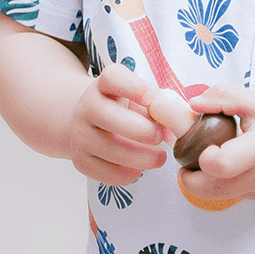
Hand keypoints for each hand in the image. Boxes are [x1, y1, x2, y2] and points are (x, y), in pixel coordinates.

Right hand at [65, 68, 169, 184]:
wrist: (84, 123)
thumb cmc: (121, 109)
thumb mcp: (135, 98)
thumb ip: (155, 104)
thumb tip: (174, 117)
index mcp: (103, 86)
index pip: (113, 78)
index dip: (135, 88)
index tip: (154, 100)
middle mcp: (86, 107)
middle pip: (107, 116)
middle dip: (140, 130)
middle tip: (160, 137)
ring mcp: (80, 134)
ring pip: (108, 149)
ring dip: (140, 157)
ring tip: (160, 158)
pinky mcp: (80, 160)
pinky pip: (103, 172)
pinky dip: (125, 174)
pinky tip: (138, 170)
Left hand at [176, 85, 254, 202]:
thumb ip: (222, 98)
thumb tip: (193, 104)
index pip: (221, 166)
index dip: (202, 158)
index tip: (203, 145)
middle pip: (210, 190)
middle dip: (190, 178)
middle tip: (187, 160)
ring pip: (219, 196)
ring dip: (205, 182)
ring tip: (210, 158)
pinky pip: (234, 194)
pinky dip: (223, 183)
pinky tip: (230, 164)